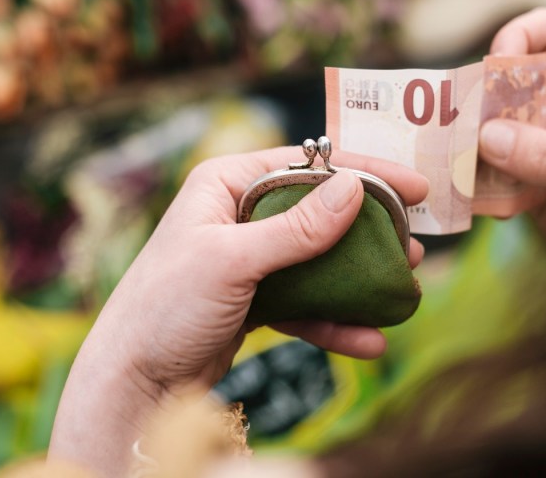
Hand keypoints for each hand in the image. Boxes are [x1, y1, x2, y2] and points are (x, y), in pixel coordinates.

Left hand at [49, 146, 427, 475]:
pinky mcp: (256, 299)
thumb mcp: (231, 260)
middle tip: (413, 244)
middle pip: (320, 212)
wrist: (131, 381)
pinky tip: (368, 339)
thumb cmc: (164, 307)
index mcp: (226, 183)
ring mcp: (249, 259)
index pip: (308, 165)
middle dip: (369, 231)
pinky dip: (336, 320)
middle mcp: (239, 214)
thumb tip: (355, 188)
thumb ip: (296, 228)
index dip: (364, 172)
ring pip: (318, 259)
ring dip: (360, 276)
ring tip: (403, 286)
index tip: (414, 186)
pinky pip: (306, 302)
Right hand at [478, 7, 545, 277]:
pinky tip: (487, 205)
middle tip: (460, 129)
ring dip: (468, 146)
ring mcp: (539, 146)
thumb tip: (487, 138)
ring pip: (486, 127)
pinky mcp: (522, 182)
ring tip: (461, 169)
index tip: (494, 69)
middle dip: (477, 100)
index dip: (516, 38)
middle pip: (503, 80)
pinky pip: (484, 171)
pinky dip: (474, 184)